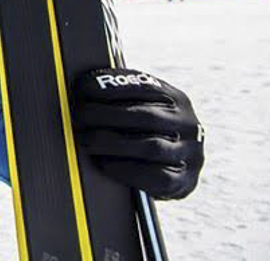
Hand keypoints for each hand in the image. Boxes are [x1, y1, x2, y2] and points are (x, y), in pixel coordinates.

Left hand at [73, 68, 203, 199]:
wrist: (174, 168)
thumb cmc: (145, 131)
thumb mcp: (143, 106)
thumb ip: (122, 96)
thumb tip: (82, 87)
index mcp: (177, 99)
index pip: (144, 86)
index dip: (110, 86)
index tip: (82, 89)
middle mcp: (190, 125)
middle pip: (145, 117)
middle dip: (105, 115)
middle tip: (78, 116)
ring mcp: (191, 154)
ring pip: (151, 147)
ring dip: (111, 143)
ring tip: (86, 140)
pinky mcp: (186, 182)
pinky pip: (156, 177)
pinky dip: (125, 169)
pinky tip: (104, 163)